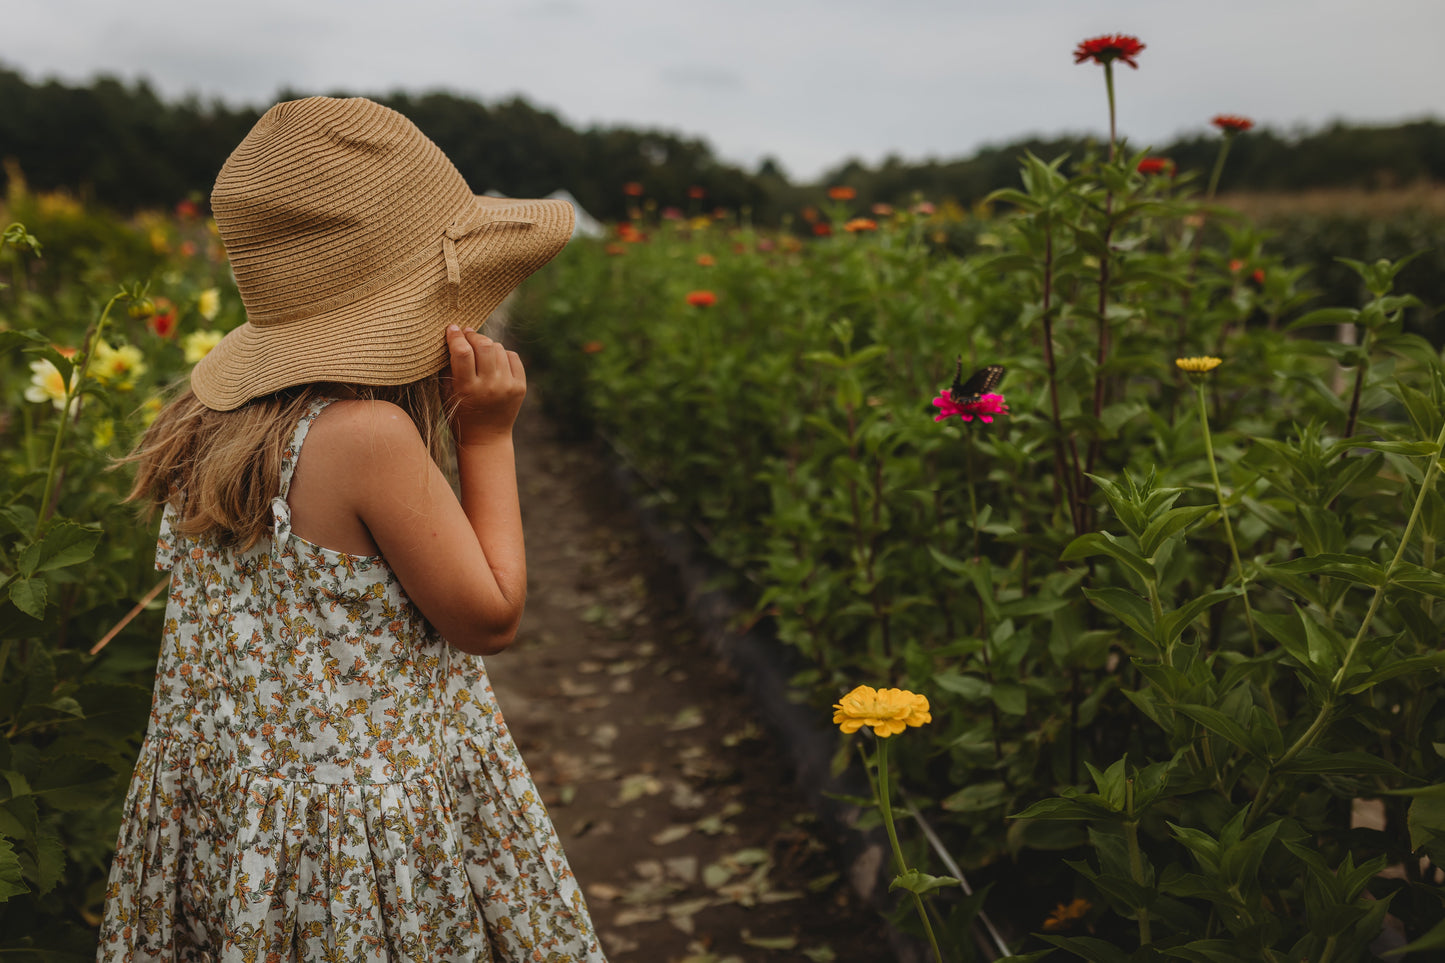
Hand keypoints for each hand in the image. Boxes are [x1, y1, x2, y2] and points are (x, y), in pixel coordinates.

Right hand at [444, 325, 525, 443]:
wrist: (486, 437)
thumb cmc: (459, 412)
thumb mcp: (446, 392)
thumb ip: (447, 366)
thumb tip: (452, 336)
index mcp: (467, 389)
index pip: (462, 352)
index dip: (456, 336)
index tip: (452, 328)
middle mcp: (490, 387)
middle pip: (484, 345)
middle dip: (473, 335)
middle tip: (466, 334)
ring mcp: (507, 387)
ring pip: (498, 348)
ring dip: (487, 345)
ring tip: (479, 350)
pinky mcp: (520, 387)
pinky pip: (512, 356)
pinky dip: (502, 354)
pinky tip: (494, 361)